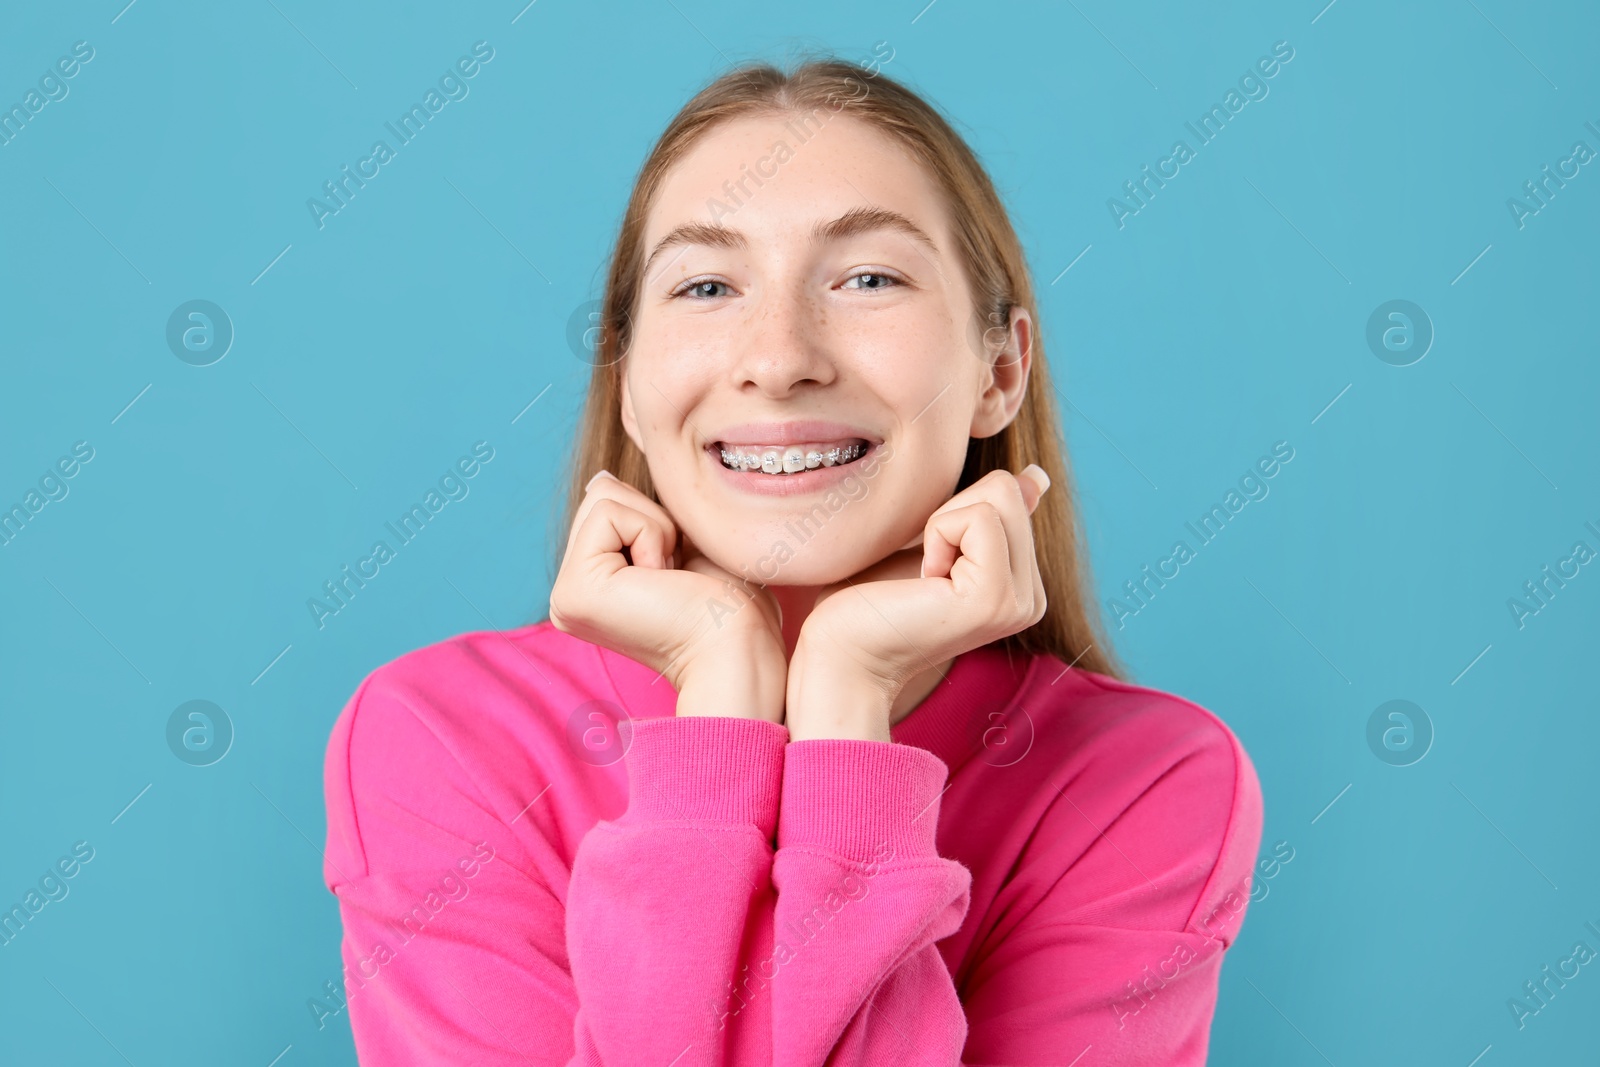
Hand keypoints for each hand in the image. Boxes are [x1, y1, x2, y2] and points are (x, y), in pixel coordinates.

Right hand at [548, 471, 786, 721]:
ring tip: (669, 579)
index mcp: (591, 584)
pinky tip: (662, 582)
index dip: (658, 519)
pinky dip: (651, 536)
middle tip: (674, 575)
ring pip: (603, 495)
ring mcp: (565, 595)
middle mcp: (568, 593)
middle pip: (601, 491)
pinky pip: (609, 512)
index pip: (609, 499)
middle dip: (653, 519)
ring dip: (655, 529)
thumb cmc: (727, 601)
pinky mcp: (574, 592)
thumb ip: (637, 515)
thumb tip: (600, 480)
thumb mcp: (678, 543)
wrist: (739, 646)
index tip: (678, 572)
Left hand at [784, 465, 1050, 740]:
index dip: (953, 512)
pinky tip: (925, 582)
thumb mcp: (936, 544)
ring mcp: (1019, 602)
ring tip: (925, 577)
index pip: (1010, 494)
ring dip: (942, 524)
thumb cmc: (872, 598)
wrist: (842, 652)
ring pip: (999, 495)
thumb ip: (986, 515)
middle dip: (950, 512)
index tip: (929, 565)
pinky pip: (978, 518)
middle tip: (924, 571)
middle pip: (1007, 489)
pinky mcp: (997, 598)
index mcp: (1022, 585)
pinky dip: (937, 534)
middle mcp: (1031, 599)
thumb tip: (1037, 476)